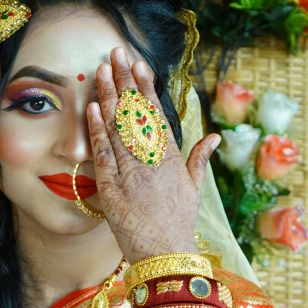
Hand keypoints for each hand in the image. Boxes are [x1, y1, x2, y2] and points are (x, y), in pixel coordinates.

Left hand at [87, 47, 219, 265]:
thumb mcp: (195, 190)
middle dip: (124, 81)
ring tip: (101, 71)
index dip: (145, 88)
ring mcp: (132, 172)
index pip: (156, 114)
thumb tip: (216, 137)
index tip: (138, 64)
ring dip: (108, 97)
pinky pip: (103, 154)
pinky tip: (91, 108)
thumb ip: (201, 160)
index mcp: (171, 157)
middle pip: (135, 114)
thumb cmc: (179, 224)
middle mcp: (152, 159)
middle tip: (114, 54)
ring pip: (118, 128)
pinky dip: (97, 130)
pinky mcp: (113, 188)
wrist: (166, 254)